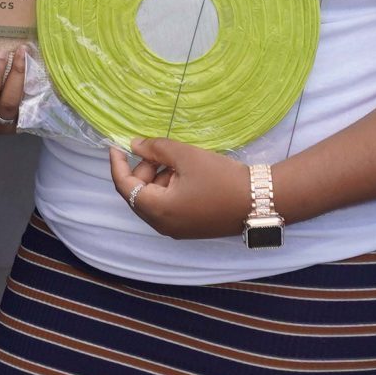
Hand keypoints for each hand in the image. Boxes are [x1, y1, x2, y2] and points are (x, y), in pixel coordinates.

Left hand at [106, 137, 249, 239]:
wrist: (260, 200)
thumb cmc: (222, 177)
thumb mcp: (186, 156)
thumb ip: (156, 148)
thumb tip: (134, 145)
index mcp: (158, 210)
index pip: (124, 186)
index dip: (117, 164)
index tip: (116, 145)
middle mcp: (163, 225)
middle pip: (138, 194)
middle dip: (143, 169)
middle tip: (157, 148)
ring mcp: (176, 229)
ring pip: (154, 199)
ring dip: (157, 177)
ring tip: (176, 158)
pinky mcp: (189, 227)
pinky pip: (168, 206)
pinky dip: (169, 187)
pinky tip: (184, 171)